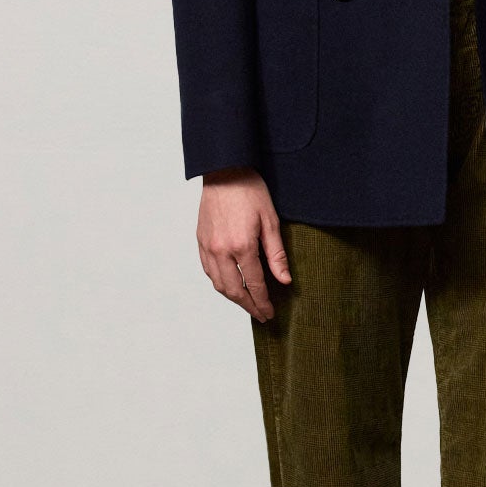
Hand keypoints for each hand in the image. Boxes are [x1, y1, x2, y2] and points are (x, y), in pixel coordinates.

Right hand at [197, 167, 291, 321]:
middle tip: (261, 315)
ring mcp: (208, 247)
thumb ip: (277, 254)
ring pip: (218, 284)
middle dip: (248, 306)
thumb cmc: (250, 191)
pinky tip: (230, 285)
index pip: (254, 284)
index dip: (263, 301)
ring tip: (247, 303)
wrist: (224, 171)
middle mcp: (221, 250)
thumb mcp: (271, 221)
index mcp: (242, 246)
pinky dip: (219, 283)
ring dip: (233, 298)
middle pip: (234, 290)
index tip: (270, 313)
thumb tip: (285, 280)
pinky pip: (208, 271)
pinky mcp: (200, 241)